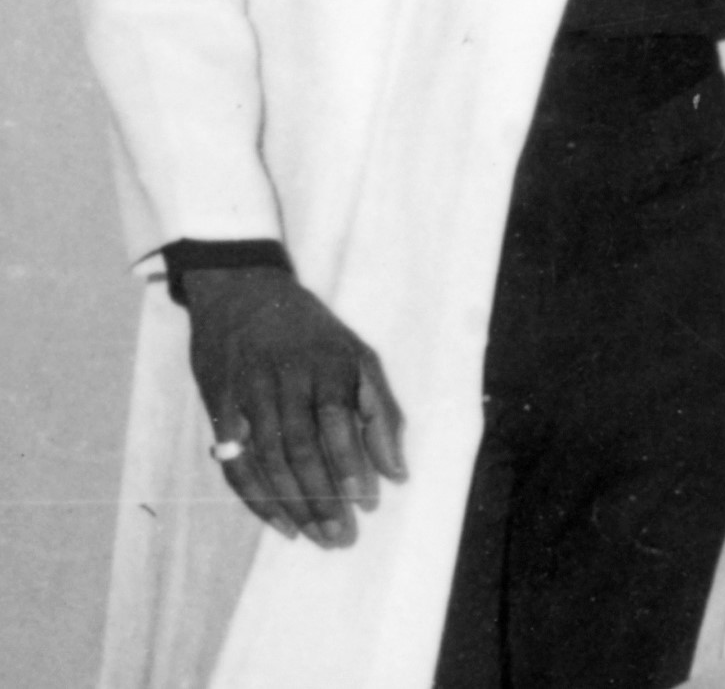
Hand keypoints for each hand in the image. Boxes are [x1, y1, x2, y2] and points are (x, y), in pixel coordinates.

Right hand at [184, 267, 405, 546]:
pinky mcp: (220, 411)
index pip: (339, 421)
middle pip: (302, 448)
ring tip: (318, 537)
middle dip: (323, 497)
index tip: (369, 502)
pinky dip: (257, 499)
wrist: (242, 294)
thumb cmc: (313, 334)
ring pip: (269, 461)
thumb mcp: (357, 355)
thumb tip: (398, 472)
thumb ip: (381, 410)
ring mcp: (248, 396)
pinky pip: (236, 465)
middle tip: (341, 536)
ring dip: (293, 506)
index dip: (354, 464)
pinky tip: (280, 524)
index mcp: (327, 364)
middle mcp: (285, 381)